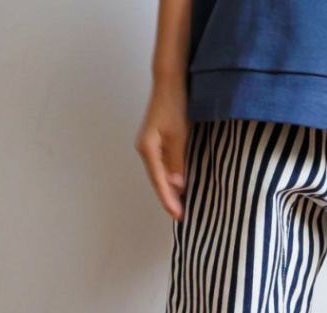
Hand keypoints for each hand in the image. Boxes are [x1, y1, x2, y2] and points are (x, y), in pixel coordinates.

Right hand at [136, 79, 189, 220]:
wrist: (170, 82)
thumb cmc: (174, 105)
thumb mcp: (179, 135)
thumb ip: (177, 160)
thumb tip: (177, 186)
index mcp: (148, 149)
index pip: (159, 181)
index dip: (168, 200)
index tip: (178, 215)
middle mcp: (145, 149)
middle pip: (157, 181)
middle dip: (168, 199)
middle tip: (180, 217)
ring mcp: (149, 146)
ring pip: (160, 174)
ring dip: (169, 190)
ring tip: (180, 206)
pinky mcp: (156, 142)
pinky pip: (163, 166)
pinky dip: (170, 178)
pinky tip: (179, 186)